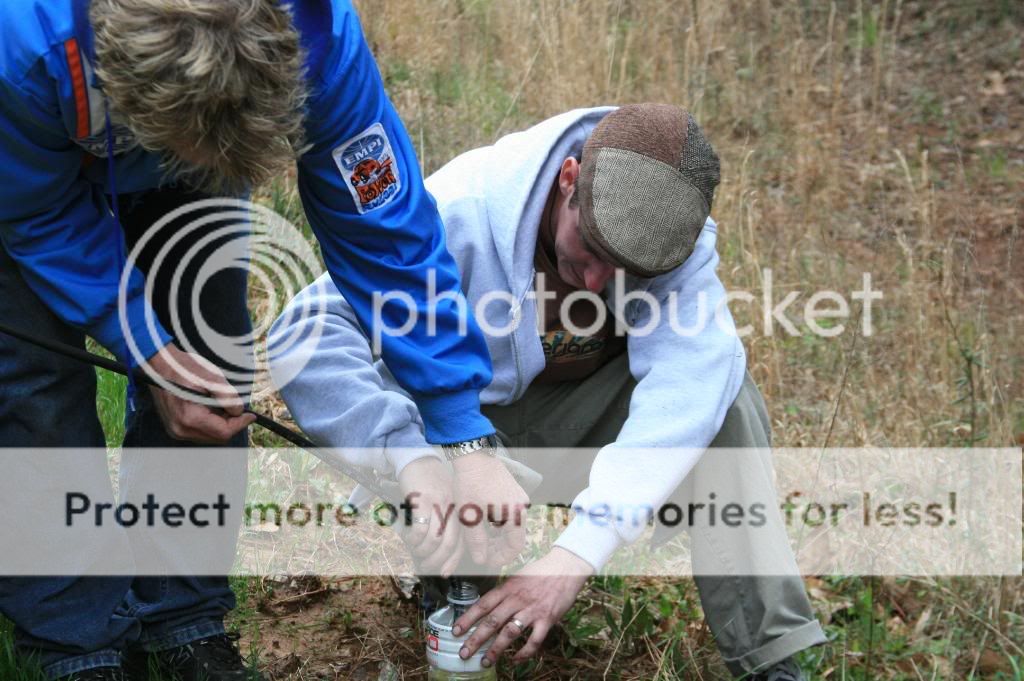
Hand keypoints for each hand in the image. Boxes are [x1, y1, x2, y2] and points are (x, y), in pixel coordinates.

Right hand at [143, 343, 254, 443]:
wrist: (159, 364)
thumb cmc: (184, 368)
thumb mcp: (211, 378)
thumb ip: (228, 397)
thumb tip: (239, 411)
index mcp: (190, 418)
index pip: (224, 432)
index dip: (240, 424)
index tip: (251, 415)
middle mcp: (181, 429)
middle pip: (218, 437)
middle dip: (231, 424)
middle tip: (236, 407)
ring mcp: (176, 430)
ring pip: (210, 436)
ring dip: (221, 423)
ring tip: (221, 404)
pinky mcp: (174, 427)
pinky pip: (199, 431)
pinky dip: (210, 422)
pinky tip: (210, 407)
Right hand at [397, 456, 462, 576]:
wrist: (419, 461)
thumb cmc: (431, 485)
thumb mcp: (444, 503)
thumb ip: (445, 523)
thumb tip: (437, 551)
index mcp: (460, 511)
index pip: (462, 541)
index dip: (453, 560)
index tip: (445, 572)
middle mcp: (453, 509)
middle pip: (450, 544)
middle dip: (437, 560)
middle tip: (426, 567)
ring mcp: (438, 505)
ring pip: (435, 539)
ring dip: (424, 551)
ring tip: (417, 552)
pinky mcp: (423, 501)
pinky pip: (420, 528)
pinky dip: (414, 539)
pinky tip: (409, 539)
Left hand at [452, 452, 529, 566]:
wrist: (473, 455)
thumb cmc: (470, 483)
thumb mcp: (469, 516)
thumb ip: (477, 541)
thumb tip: (481, 560)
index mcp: (515, 514)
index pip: (515, 546)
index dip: (502, 558)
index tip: (487, 562)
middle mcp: (521, 506)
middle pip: (515, 536)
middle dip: (498, 548)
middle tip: (481, 554)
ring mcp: (518, 497)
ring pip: (511, 526)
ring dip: (498, 536)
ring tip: (480, 541)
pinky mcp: (513, 491)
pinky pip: (509, 514)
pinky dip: (499, 524)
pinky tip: (484, 525)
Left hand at [452, 548, 593, 665]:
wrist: (567, 566)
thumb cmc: (541, 571)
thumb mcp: (518, 576)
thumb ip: (504, 591)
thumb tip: (489, 605)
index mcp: (508, 588)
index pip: (483, 605)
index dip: (468, 619)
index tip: (456, 631)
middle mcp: (517, 599)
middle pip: (492, 621)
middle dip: (476, 639)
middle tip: (464, 653)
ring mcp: (532, 610)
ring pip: (510, 633)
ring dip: (496, 649)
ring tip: (486, 661)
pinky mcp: (547, 619)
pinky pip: (534, 640)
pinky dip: (524, 652)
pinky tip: (515, 659)